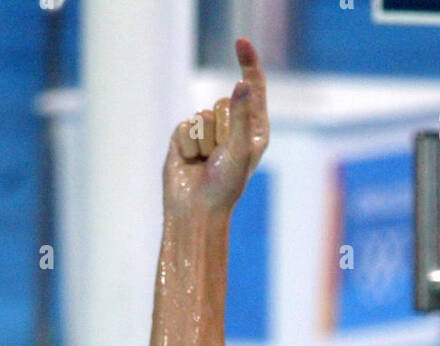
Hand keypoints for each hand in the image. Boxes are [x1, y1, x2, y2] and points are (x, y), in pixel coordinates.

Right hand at [163, 37, 268, 217]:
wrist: (195, 209)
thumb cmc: (224, 186)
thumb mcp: (239, 150)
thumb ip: (241, 116)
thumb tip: (242, 84)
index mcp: (254, 128)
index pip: (252, 86)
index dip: (247, 63)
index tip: (240, 42)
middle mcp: (233, 127)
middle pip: (224, 102)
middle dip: (221, 129)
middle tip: (219, 157)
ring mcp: (208, 131)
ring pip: (203, 114)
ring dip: (203, 141)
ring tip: (204, 163)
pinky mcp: (186, 136)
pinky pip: (185, 125)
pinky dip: (187, 146)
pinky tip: (190, 162)